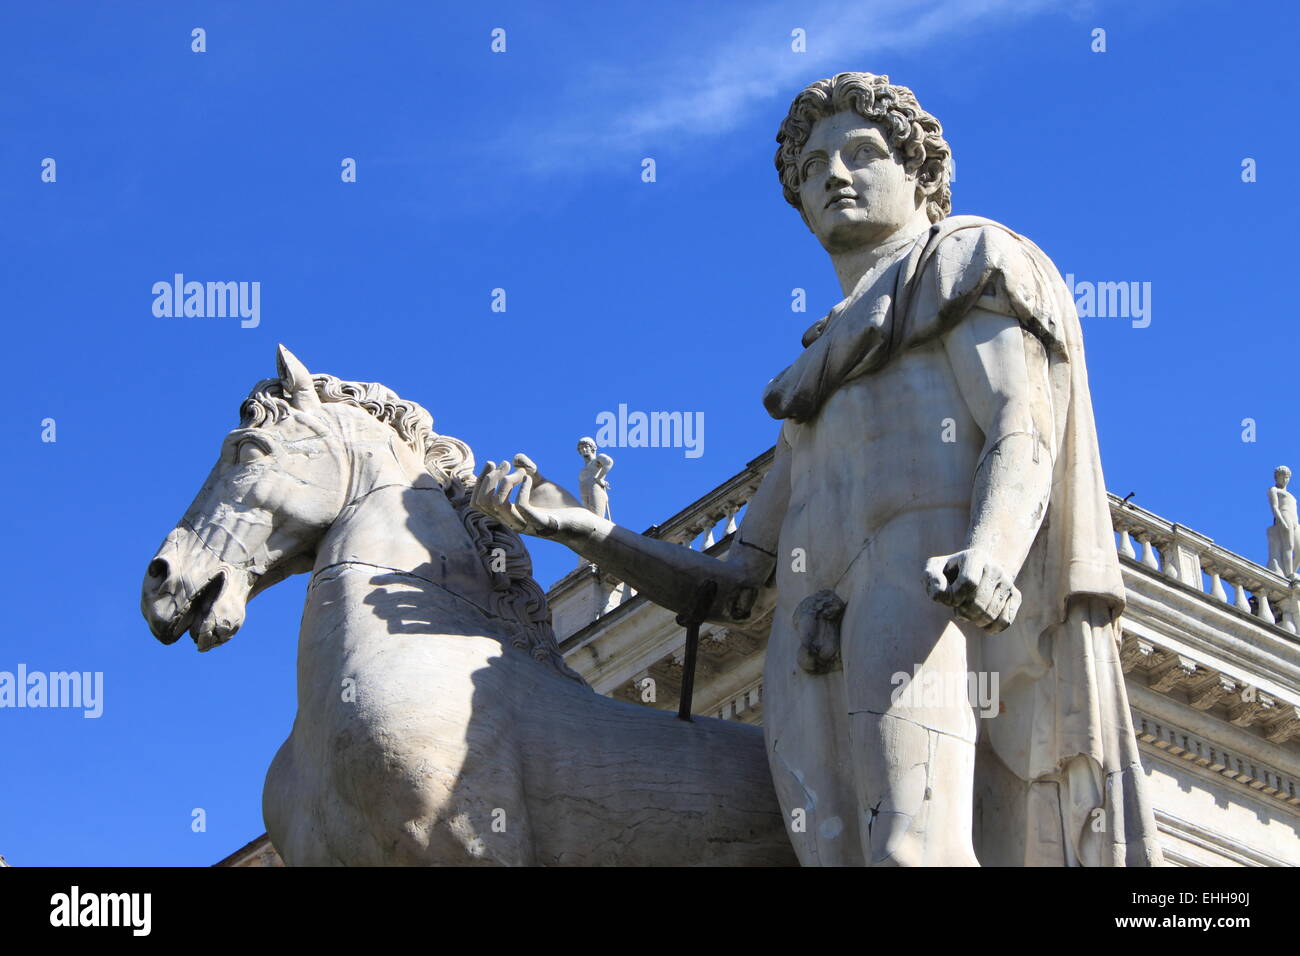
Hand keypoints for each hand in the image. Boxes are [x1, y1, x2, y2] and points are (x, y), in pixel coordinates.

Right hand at [471, 454, 595, 539]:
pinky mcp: (542, 524)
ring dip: (506, 482)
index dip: (480, 482)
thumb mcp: (541, 484)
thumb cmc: (560, 505)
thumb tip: (516, 458)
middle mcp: (513, 521)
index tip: (493, 463)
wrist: (583, 522)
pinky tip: (530, 478)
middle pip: (483, 503)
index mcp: (508, 514)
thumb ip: (528, 471)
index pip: (478, 502)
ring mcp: (526, 524)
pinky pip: (521, 506)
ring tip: (522, 471)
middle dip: (489, 479)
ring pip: (499, 504)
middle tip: (506, 464)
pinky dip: (522, 488)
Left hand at [923, 549, 1020, 632]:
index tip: (948, 598)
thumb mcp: (933, 569)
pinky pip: (1004, 622)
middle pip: (978, 603)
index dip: (954, 597)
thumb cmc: (949, 572)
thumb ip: (930, 578)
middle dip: (962, 611)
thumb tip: (942, 594)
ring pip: (990, 615)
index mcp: (975, 556)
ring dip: (974, 620)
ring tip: (967, 611)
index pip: (968, 583)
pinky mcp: (1015, 596)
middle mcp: (995, 567)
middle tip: (958, 607)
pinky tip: (980, 622)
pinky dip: (990, 628)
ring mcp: (1007, 582)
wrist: (975, 568)